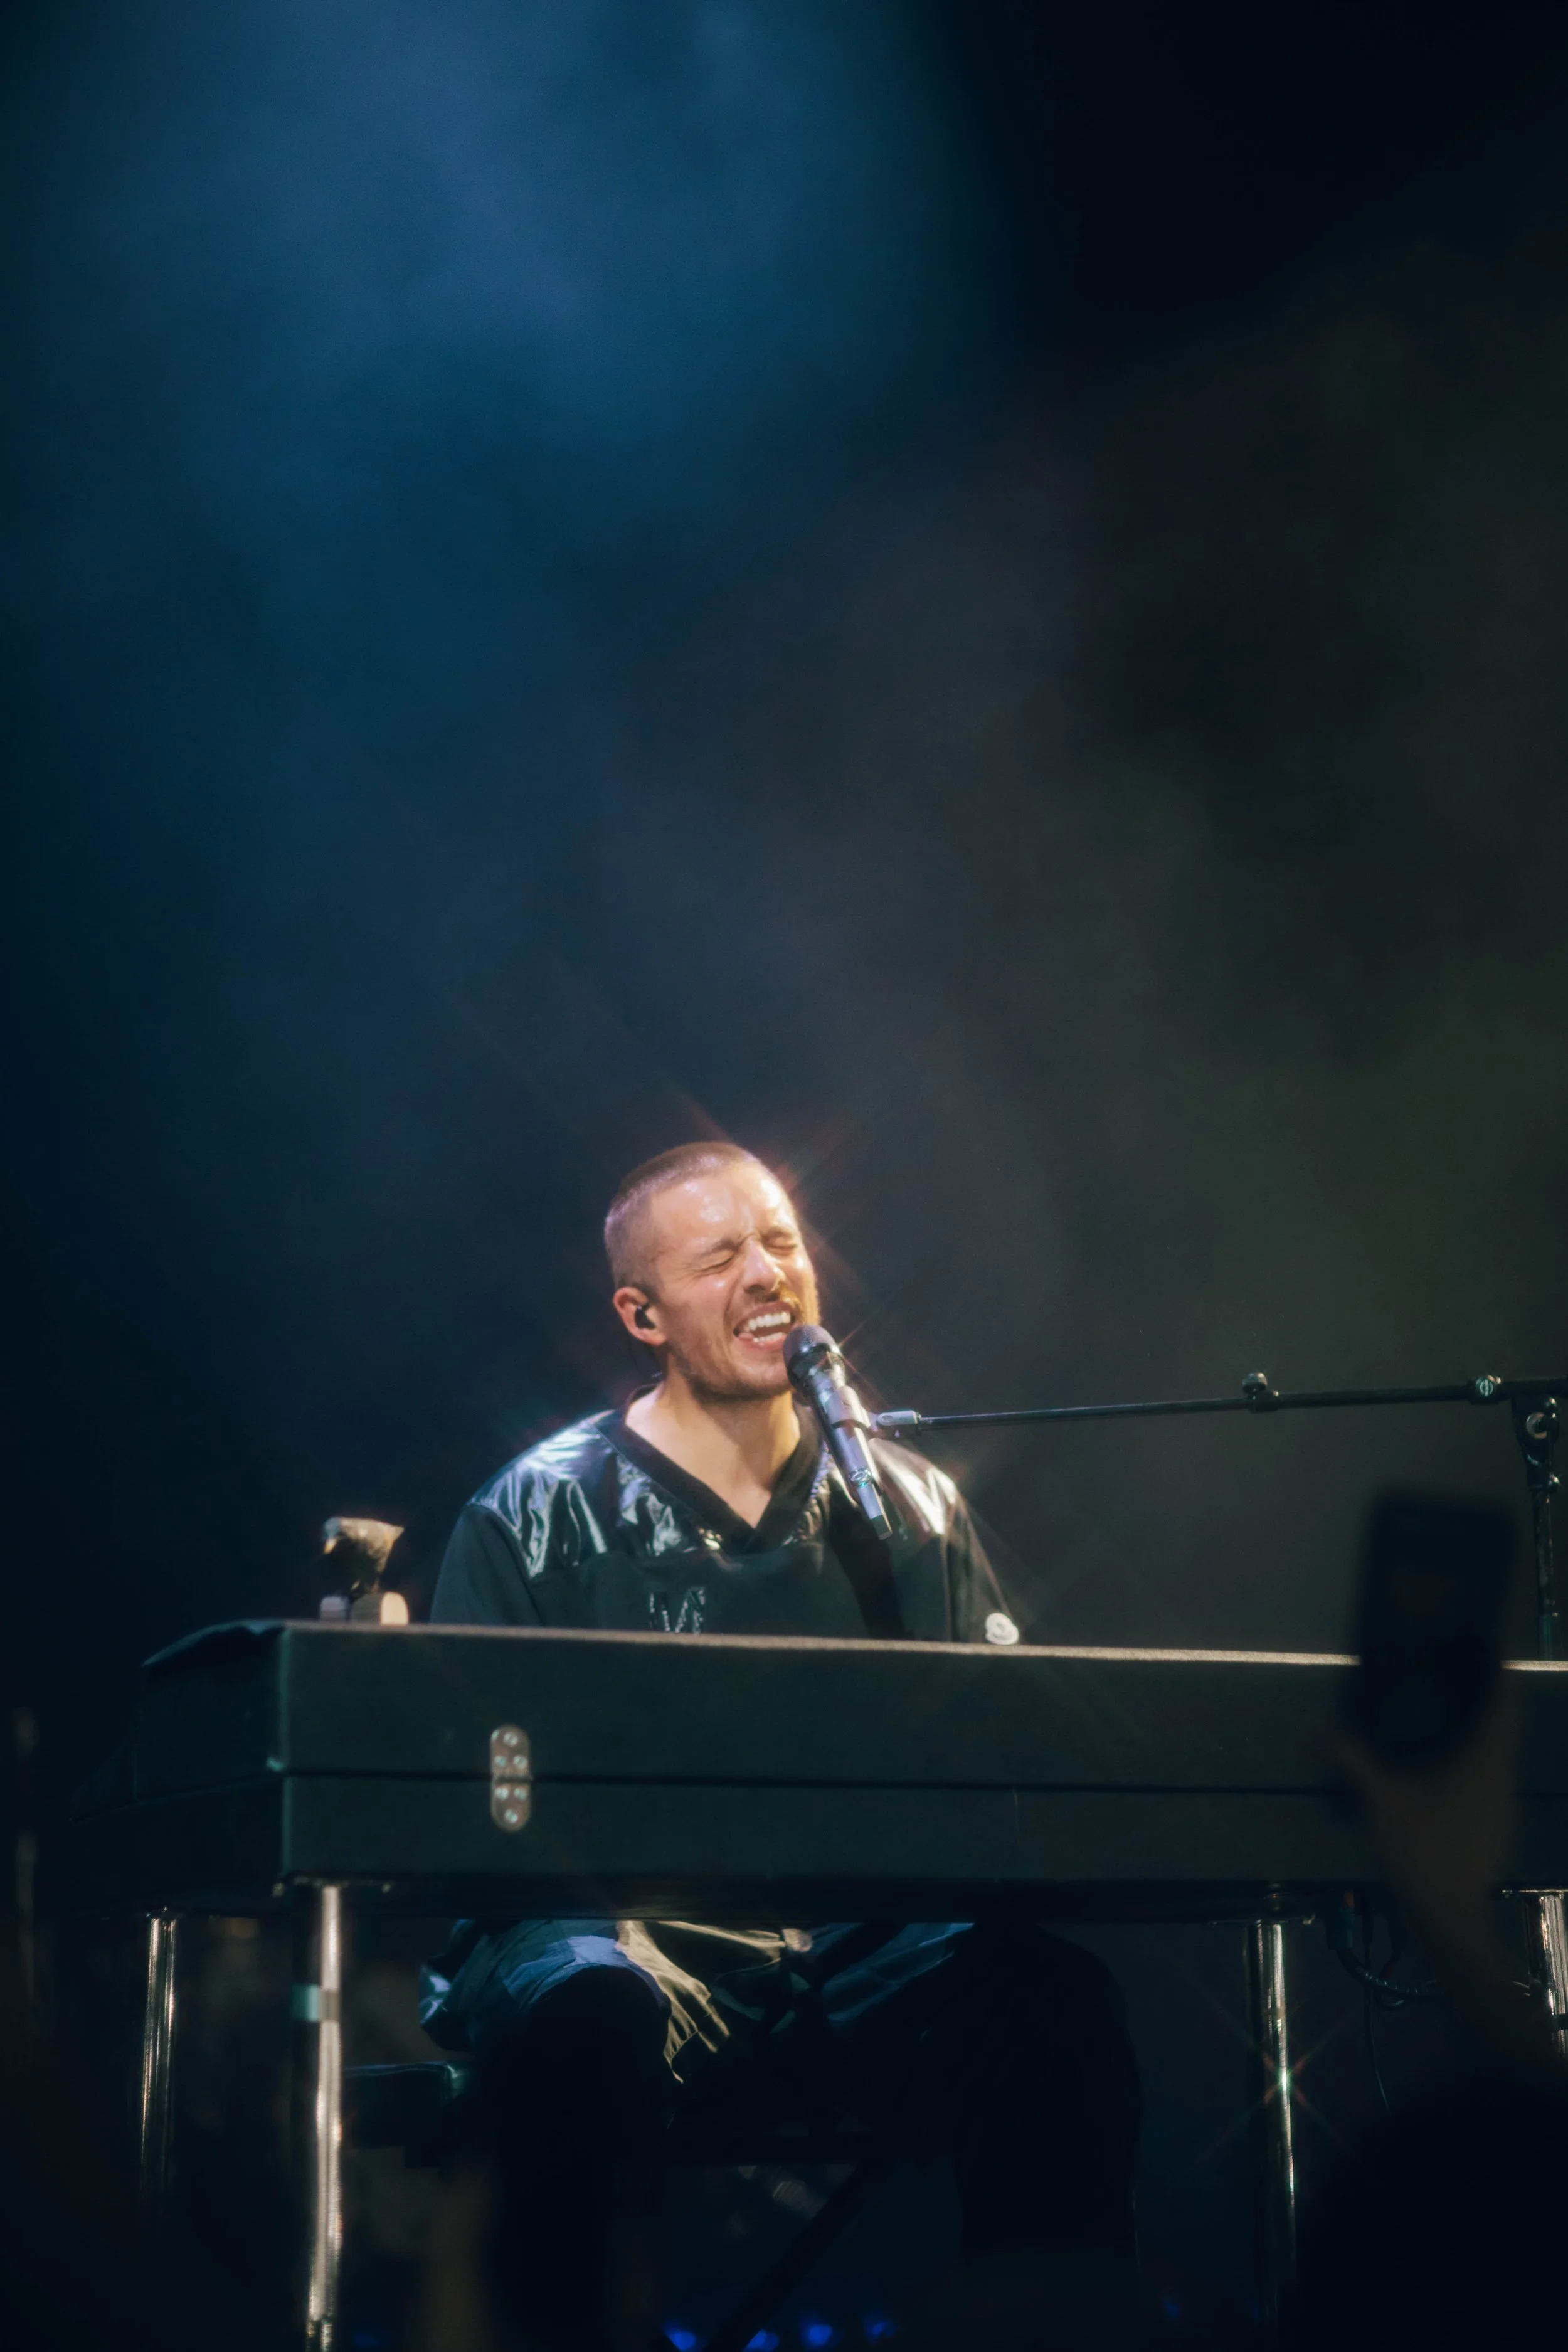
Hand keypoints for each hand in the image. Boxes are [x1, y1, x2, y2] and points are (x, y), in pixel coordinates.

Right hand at [1327, 1676, 1523, 1946]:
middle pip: (1503, 1723)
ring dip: (1478, 1727)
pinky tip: (1441, 1765)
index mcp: (1485, 1761)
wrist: (1451, 1922)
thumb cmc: (1424, 1854)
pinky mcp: (1494, 1826)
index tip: (1489, 1639)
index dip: (1500, 1668)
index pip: (1504, 1701)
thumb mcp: (1381, 1803)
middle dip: (1485, 1693)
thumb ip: (1351, 1761)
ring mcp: (1501, 1805)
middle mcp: (1501, 1777)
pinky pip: (1488, 1776)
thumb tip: (1314, 1729)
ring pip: (1497, 1752)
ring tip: (1445, 1709)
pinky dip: (1471, 1757)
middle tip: (1455, 1666)